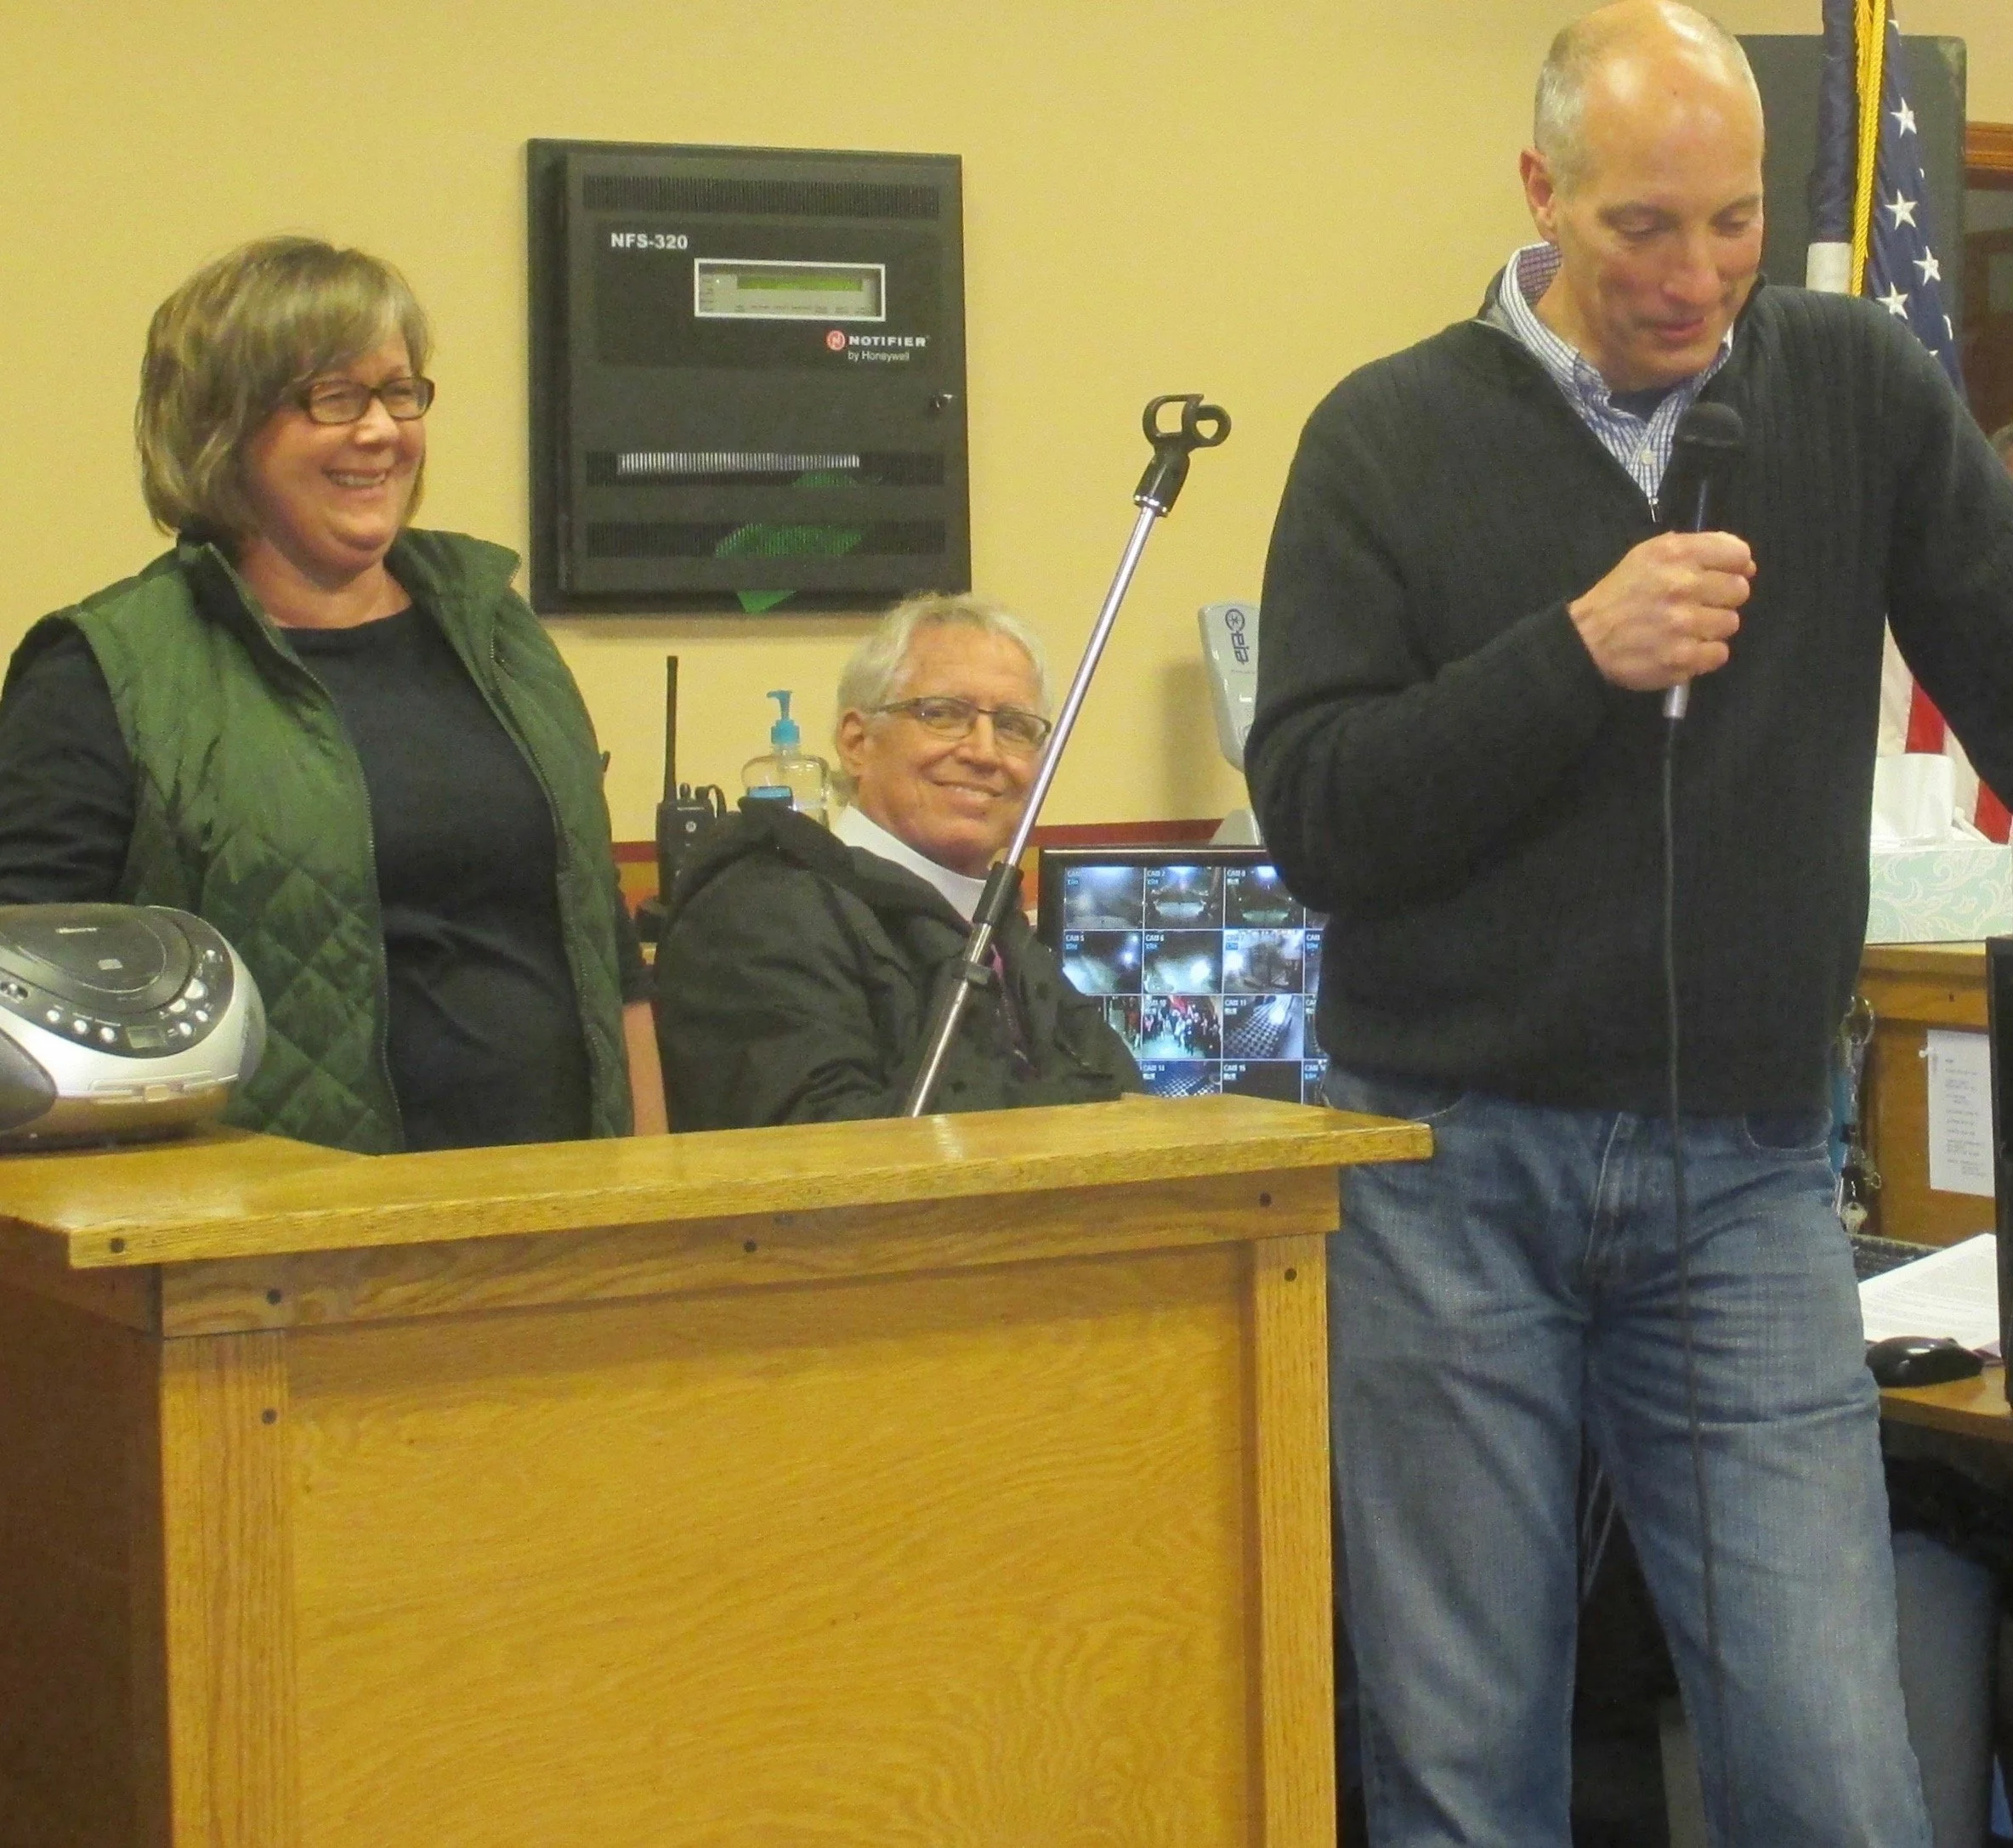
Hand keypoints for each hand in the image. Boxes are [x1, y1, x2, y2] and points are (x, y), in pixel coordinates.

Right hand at [1567, 531, 1754, 692]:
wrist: (1586, 640)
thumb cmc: (1621, 594)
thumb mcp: (1650, 554)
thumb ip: (1697, 550)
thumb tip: (1746, 565)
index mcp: (1675, 554)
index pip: (1737, 555)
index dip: (1735, 566)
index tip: (1721, 576)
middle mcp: (1682, 585)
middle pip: (1739, 590)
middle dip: (1722, 598)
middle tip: (1697, 605)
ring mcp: (1684, 624)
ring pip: (1730, 623)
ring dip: (1711, 627)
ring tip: (1686, 629)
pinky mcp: (1683, 658)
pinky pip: (1719, 654)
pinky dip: (1704, 654)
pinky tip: (1683, 648)